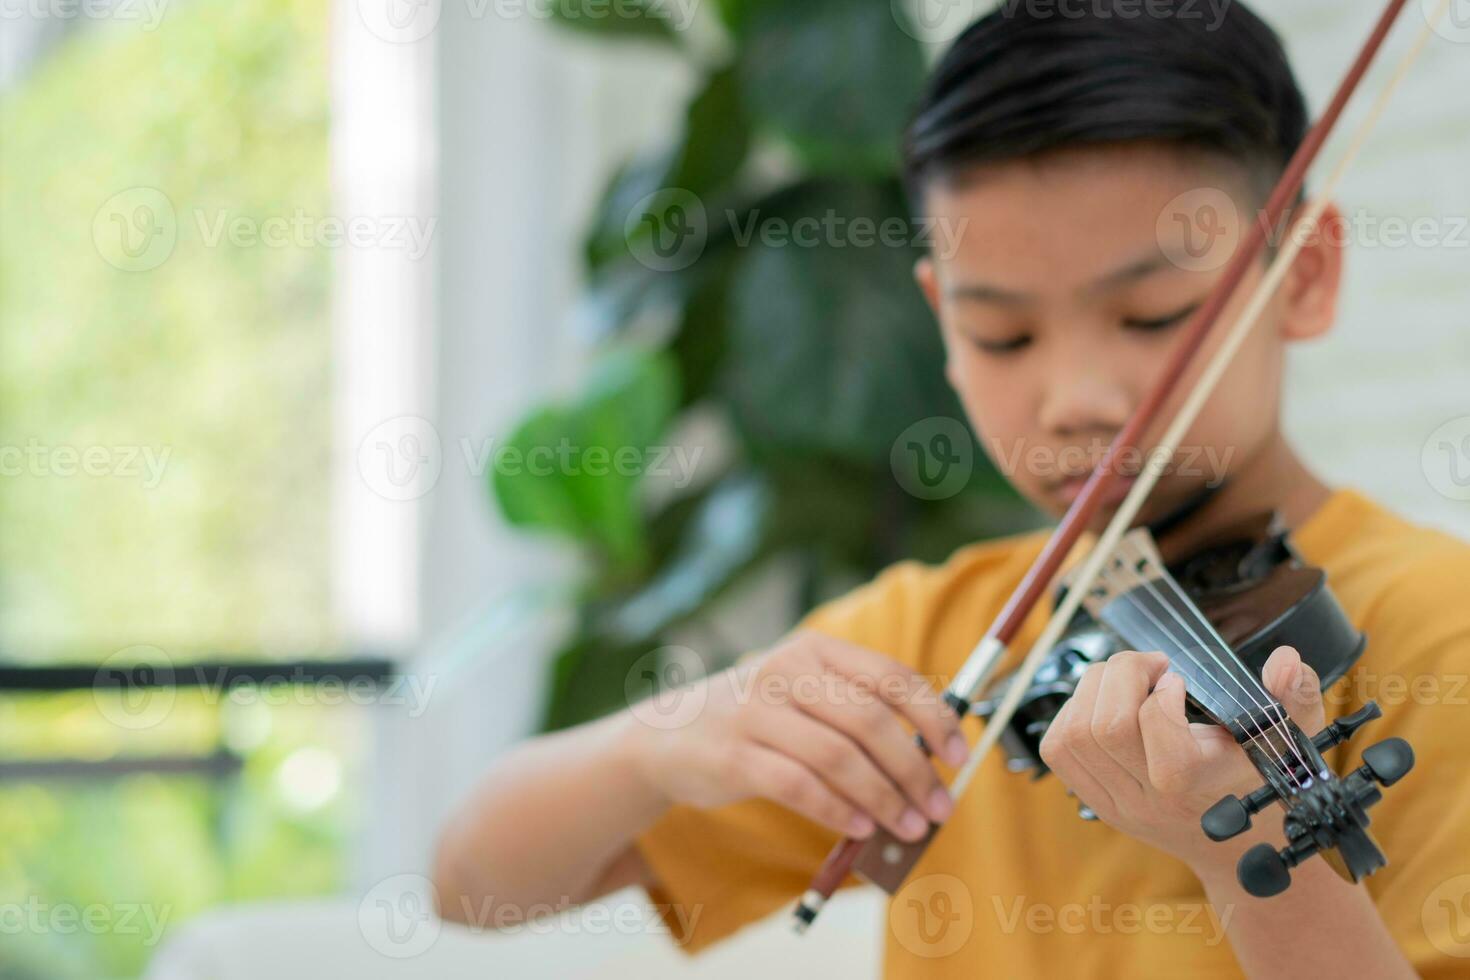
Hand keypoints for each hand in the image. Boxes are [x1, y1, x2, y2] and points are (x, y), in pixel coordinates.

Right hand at [624, 630, 969, 842]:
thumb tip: (930, 763)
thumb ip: (857, 714)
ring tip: (908, 826)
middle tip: (938, 806)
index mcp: (815, 650)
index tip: (958, 755)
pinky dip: (838, 810)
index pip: (890, 676)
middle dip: (913, 769)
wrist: (666, 736)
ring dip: (883, 798)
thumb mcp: (803, 695)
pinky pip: (798, 786)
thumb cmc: (756, 720)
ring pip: (837, 757)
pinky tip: (861, 827)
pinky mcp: (732, 755)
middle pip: (869, 720)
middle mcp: (784, 672)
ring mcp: (754, 712)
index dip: (933, 717)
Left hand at [1037, 645, 1325, 869]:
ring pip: (1073, 734)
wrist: (1237, 851)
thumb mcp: (1291, 741)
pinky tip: (1106, 701)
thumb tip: (1284, 660)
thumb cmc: (1264, 787)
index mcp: (1198, 790)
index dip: (1163, 698)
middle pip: (1104, 730)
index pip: (1162, 744)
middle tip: (1151, 666)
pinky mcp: (1093, 799)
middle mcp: (1149, 802)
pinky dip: (1072, 712)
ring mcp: (1115, 804)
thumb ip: (1295, 698)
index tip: (1179, 681)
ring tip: (1128, 678)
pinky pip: (1057, 749)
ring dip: (1093, 687)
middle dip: (1121, 675)